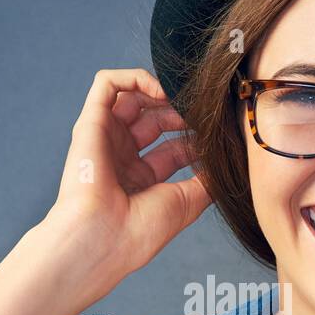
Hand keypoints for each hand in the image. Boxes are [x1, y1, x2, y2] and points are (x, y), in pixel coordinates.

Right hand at [46, 67, 212, 277]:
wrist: (104, 237)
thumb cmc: (140, 230)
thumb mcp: (186, 203)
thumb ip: (206, 181)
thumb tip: (225, 165)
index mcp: (140, 181)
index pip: (172, 148)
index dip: (195, 138)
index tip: (215, 137)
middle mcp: (120, 158)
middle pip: (155, 119)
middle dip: (181, 113)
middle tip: (201, 115)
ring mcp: (105, 139)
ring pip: (132, 97)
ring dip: (161, 92)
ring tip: (183, 99)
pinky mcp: (90, 123)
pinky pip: (107, 84)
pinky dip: (135, 77)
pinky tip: (161, 91)